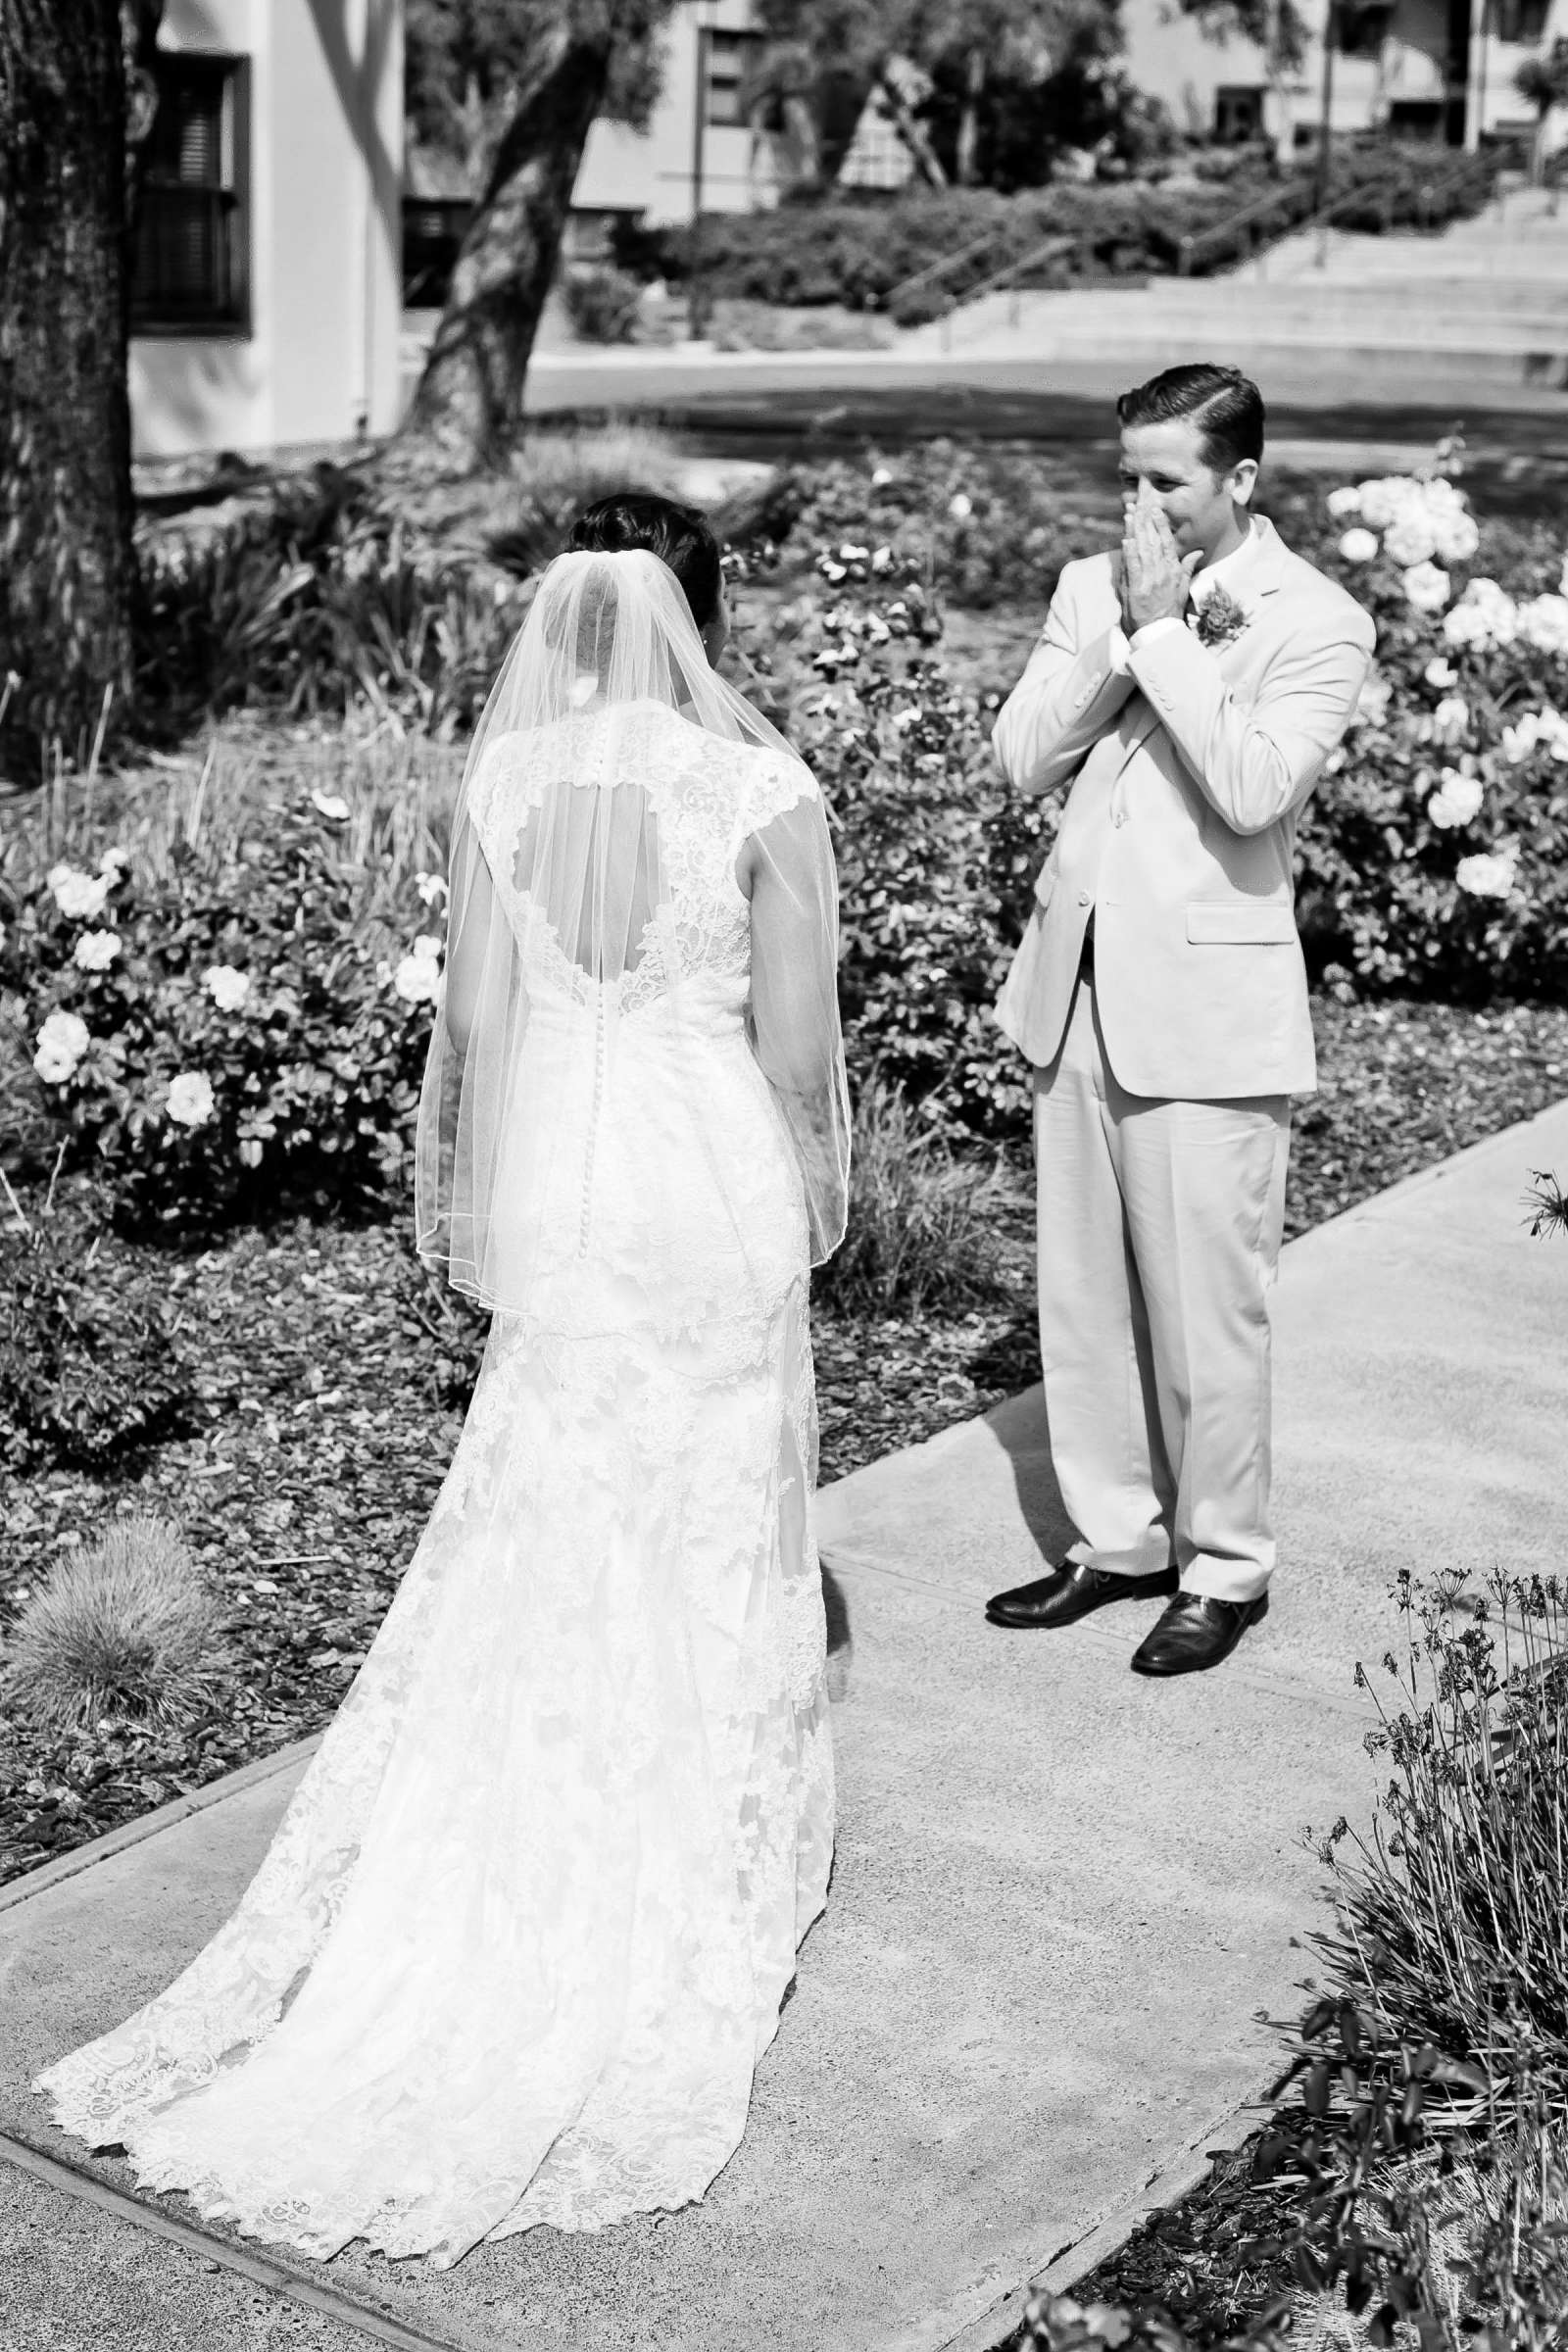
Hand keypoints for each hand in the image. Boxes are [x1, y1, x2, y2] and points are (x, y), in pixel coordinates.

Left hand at [1120, 491, 1201, 634]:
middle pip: (1153, 542)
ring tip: (1130, 514)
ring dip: (1135, 531)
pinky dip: (1129, 553)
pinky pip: (1132, 568)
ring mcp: (1148, 582)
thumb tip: (1197, 551)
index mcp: (1173, 571)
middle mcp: (1162, 573)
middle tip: (1138, 504)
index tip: (1155, 510)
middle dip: (1145, 521)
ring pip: (1142, 551)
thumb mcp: (1182, 589)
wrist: (1159, 634)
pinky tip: (1126, 539)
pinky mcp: (1135, 591)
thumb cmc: (1169, 612)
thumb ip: (1187, 568)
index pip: (1167, 543)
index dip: (1161, 525)